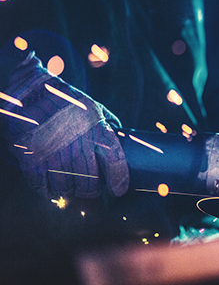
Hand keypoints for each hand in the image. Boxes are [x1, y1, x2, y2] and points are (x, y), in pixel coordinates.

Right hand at [0, 54, 128, 198]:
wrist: (31, 92)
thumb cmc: (67, 101)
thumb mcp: (93, 108)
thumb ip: (108, 126)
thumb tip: (121, 141)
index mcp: (97, 131)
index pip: (115, 162)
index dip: (119, 180)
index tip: (119, 190)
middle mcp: (78, 146)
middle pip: (91, 182)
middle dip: (92, 191)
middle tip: (92, 190)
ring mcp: (54, 155)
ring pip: (68, 188)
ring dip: (71, 192)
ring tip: (72, 188)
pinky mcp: (32, 161)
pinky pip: (44, 188)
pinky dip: (50, 192)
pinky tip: (53, 189)